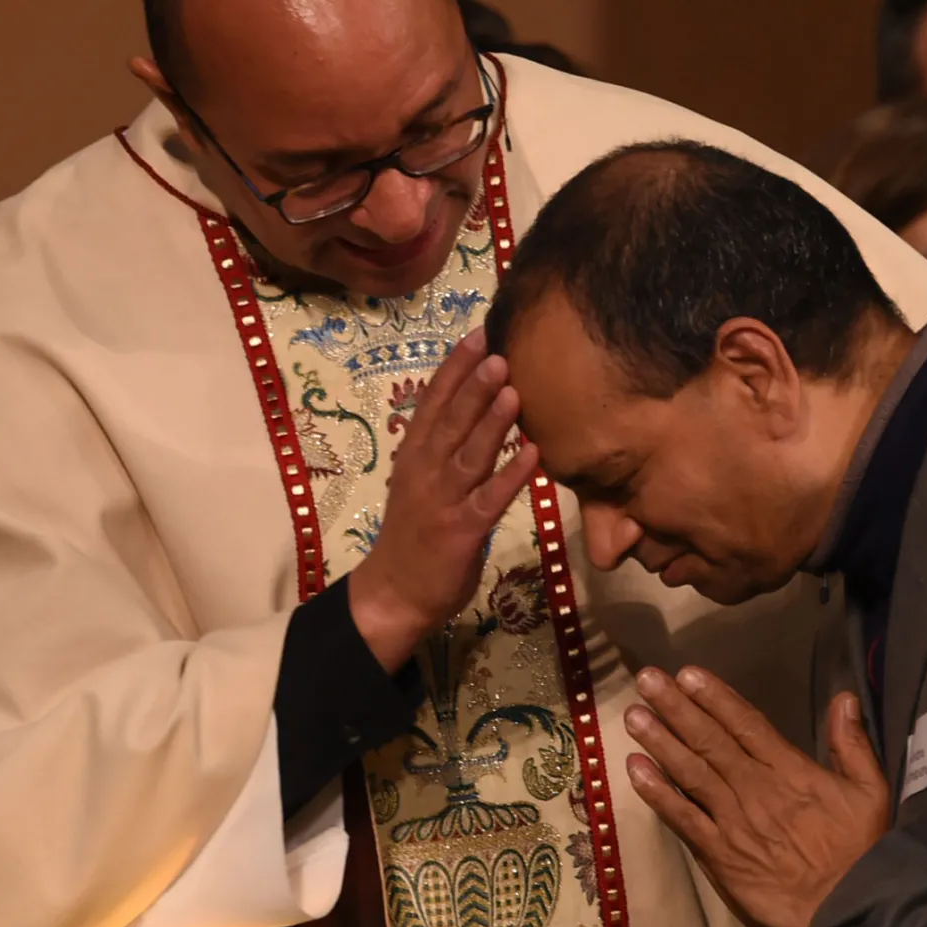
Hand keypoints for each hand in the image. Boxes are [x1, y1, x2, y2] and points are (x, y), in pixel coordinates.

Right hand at [348, 327, 538, 671]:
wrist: (394, 593)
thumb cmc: (413, 536)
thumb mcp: (419, 482)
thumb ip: (443, 449)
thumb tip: (475, 407)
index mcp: (413, 455)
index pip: (432, 402)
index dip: (455, 368)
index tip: (477, 333)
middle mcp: (424, 471)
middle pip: (450, 420)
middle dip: (474, 384)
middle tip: (497, 348)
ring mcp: (442, 500)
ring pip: (469, 453)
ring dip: (492, 420)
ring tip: (513, 387)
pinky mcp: (461, 530)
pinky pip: (490, 498)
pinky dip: (511, 475)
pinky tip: (532, 453)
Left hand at [625, 669, 889, 926]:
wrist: (849, 909)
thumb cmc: (861, 851)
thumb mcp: (871, 793)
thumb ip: (853, 745)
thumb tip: (844, 698)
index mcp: (790, 771)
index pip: (746, 725)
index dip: (716, 697)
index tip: (688, 673)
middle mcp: (754, 788)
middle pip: (710, 741)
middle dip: (676, 708)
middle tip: (647, 680)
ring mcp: (732, 821)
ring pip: (690, 773)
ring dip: (660, 741)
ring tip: (633, 714)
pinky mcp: (718, 853)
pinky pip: (682, 818)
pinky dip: (657, 793)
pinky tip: (634, 769)